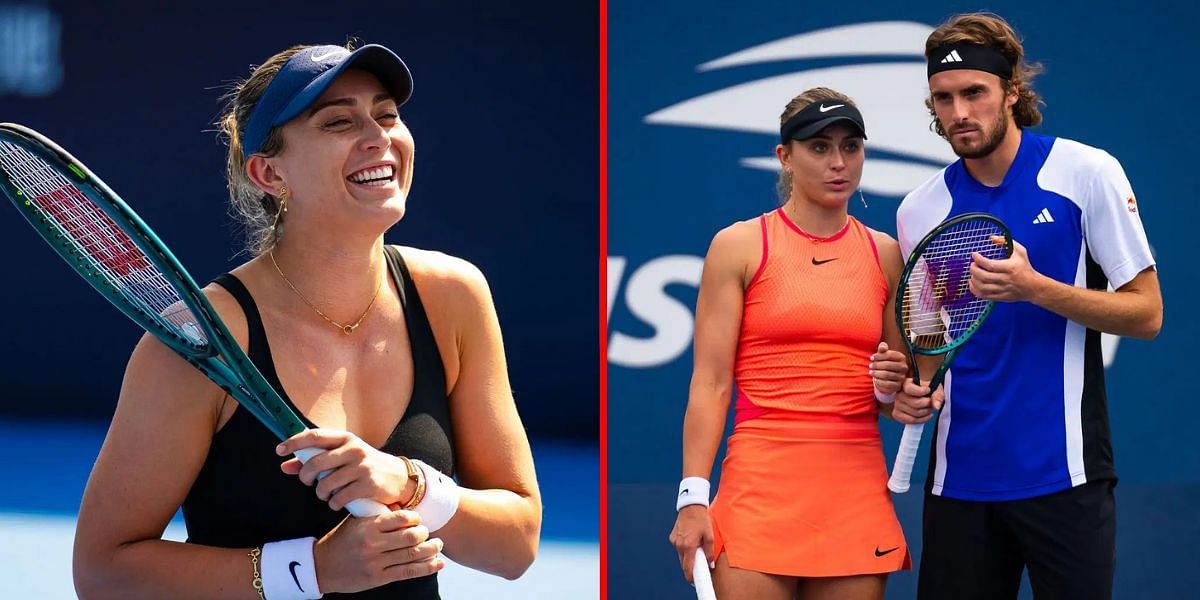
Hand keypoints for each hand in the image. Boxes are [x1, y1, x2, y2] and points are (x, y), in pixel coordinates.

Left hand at [277, 429, 415, 511]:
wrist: (398, 478)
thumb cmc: (363, 466)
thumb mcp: (342, 457)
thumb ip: (314, 460)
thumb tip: (285, 465)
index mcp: (345, 438)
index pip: (314, 435)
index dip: (294, 442)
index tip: (279, 450)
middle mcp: (354, 449)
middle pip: (316, 463)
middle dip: (305, 476)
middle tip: (308, 482)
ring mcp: (362, 467)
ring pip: (325, 484)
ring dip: (321, 493)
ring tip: (326, 494)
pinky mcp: (368, 484)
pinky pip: (339, 498)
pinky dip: (333, 503)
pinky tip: (337, 502)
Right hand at [314, 509, 443, 592]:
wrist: (321, 566)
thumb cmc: (341, 539)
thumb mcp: (356, 521)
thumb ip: (377, 515)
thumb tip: (404, 510)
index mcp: (368, 526)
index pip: (402, 518)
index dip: (416, 518)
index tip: (418, 519)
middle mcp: (373, 544)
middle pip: (411, 537)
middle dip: (425, 534)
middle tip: (429, 532)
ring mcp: (376, 563)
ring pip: (412, 555)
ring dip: (431, 549)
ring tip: (438, 545)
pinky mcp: (378, 578)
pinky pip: (407, 572)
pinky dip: (426, 568)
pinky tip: (437, 563)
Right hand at [668, 505, 713, 583]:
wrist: (691, 506)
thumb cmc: (701, 520)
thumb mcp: (709, 535)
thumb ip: (709, 551)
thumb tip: (710, 564)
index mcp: (688, 546)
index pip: (688, 567)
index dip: (690, 577)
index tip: (694, 582)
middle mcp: (679, 545)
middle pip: (683, 563)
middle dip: (690, 567)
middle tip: (699, 567)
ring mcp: (674, 541)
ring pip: (680, 556)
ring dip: (687, 557)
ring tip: (696, 550)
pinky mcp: (672, 537)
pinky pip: (678, 548)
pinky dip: (684, 549)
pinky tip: (690, 542)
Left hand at [869, 342, 907, 394]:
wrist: (888, 378)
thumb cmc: (884, 363)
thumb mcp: (883, 355)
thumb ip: (882, 348)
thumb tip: (882, 347)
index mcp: (901, 357)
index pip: (890, 355)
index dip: (879, 356)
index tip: (871, 358)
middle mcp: (904, 367)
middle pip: (888, 365)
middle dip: (877, 365)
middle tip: (870, 366)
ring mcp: (902, 377)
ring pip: (887, 374)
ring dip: (876, 373)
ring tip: (870, 372)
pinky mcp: (898, 386)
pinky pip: (887, 384)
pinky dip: (879, 381)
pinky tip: (875, 379)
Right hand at [890, 378, 945, 424]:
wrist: (922, 396)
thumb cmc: (928, 391)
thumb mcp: (935, 389)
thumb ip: (937, 396)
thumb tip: (936, 406)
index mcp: (905, 384)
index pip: (910, 389)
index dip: (921, 391)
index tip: (928, 390)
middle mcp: (899, 394)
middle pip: (915, 403)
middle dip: (928, 405)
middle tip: (931, 403)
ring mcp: (897, 404)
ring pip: (915, 413)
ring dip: (926, 413)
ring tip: (929, 409)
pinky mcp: (897, 414)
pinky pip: (910, 421)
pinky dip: (921, 420)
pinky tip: (926, 416)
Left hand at [970, 238, 1045, 302]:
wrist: (1033, 287)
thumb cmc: (1024, 267)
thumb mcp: (1020, 251)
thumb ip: (1006, 242)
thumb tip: (992, 238)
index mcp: (1010, 268)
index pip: (990, 264)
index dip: (978, 259)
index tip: (974, 255)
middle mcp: (1005, 279)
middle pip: (983, 276)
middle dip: (974, 269)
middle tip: (973, 264)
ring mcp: (1002, 289)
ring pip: (982, 287)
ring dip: (973, 279)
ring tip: (973, 273)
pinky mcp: (999, 297)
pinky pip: (983, 295)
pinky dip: (974, 290)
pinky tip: (973, 283)